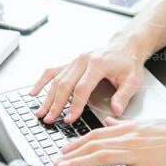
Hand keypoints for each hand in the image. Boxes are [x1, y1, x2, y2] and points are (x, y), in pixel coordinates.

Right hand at [29, 37, 144, 123]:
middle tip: (50, 120)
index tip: (70, 119)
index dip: (75, 105)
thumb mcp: (132, 80)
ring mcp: (75, 60)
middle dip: (56, 104)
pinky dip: (42, 81)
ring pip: (57, 80)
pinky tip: (34, 92)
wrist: (125, 45)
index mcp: (98, 64)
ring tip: (41, 112)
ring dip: (47, 97)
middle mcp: (83, 60)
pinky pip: (52, 71)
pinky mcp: (71, 62)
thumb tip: (116, 110)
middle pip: (65, 84)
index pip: (82, 87)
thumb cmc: (129, 62)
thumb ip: (123, 96)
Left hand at [53, 117, 165, 165]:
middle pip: (95, 145)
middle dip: (73, 153)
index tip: (66, 147)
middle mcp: (131, 139)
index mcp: (132, 128)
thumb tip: (110, 120)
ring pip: (101, 158)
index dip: (79, 141)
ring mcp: (137, 155)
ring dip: (79, 164)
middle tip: (57, 160)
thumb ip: (127, 124)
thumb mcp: (150, 123)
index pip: (98, 133)